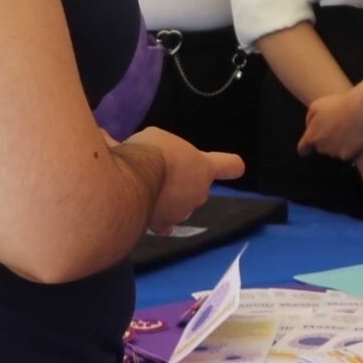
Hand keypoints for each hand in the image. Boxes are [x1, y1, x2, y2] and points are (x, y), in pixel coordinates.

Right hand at [126, 127, 244, 232]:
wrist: (135, 181)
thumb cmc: (152, 151)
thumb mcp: (156, 138)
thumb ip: (157, 148)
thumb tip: (128, 144)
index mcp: (204, 168)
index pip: (229, 166)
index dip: (229, 165)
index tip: (234, 166)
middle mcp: (199, 193)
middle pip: (197, 188)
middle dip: (182, 182)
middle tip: (161, 172)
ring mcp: (182, 212)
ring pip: (180, 206)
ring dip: (169, 199)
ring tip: (146, 188)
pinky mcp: (163, 224)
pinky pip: (164, 224)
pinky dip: (158, 220)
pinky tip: (150, 215)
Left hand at [299, 88, 362, 159]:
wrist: (361, 109)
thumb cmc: (338, 104)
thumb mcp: (316, 105)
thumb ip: (309, 119)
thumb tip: (310, 128)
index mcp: (312, 136)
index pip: (303, 149)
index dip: (305, 148)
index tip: (309, 147)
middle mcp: (321, 147)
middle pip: (320, 148)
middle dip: (324, 140)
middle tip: (334, 127)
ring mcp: (334, 152)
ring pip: (332, 151)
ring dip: (336, 143)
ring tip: (345, 129)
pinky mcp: (347, 155)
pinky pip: (344, 154)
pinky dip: (347, 148)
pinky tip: (352, 136)